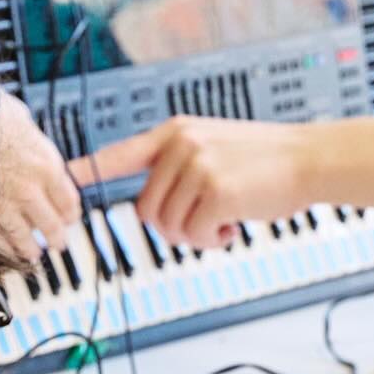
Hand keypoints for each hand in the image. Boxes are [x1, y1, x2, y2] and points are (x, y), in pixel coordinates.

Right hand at [0, 89, 80, 261]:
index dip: (70, 212)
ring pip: (24, 237)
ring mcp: (6, 204)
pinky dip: (3, 247)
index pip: (68, 201)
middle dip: (55, 236)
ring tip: (33, 253)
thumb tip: (30, 140)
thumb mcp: (24, 121)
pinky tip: (7, 251)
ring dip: (30, 248)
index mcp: (48, 166)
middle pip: (51, 224)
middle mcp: (31, 190)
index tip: (69, 218)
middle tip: (58, 243)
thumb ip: (31, 143)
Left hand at [66, 115, 313, 247]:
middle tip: (204, 225)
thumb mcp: (215, 147)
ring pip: (168, 226)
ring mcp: (197, 165)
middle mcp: (180, 145)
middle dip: (173, 228)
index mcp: (176, 132)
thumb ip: (181, 167)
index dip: (90, 169)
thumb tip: (153, 207)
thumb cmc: (268, 160)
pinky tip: (234, 225)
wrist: (309, 159)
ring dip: (195, 236)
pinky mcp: (215, 190)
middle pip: (145, 209)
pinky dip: (213, 240)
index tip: (64, 178)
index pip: (121, 153)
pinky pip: (195, 234)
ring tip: (224, 221)